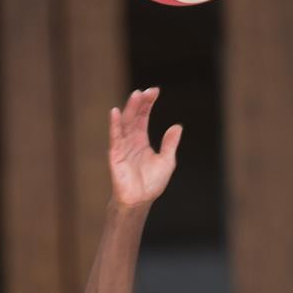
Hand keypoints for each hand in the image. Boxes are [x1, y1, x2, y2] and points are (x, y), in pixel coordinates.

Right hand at [110, 88, 180, 209]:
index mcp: (141, 139)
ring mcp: (122, 146)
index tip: (155, 91)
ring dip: (129, 109)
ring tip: (136, 95)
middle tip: (146, 91)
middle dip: (140, 103)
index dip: (148, 103)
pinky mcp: (116, 155)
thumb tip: (177, 126)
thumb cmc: (151, 184)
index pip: (143, 116)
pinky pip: (115, 138)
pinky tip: (115, 113)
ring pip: (125, 123)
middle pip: (134, 115)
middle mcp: (130, 139)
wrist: (140, 201)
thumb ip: (170, 144)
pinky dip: (114, 125)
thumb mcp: (167, 161)